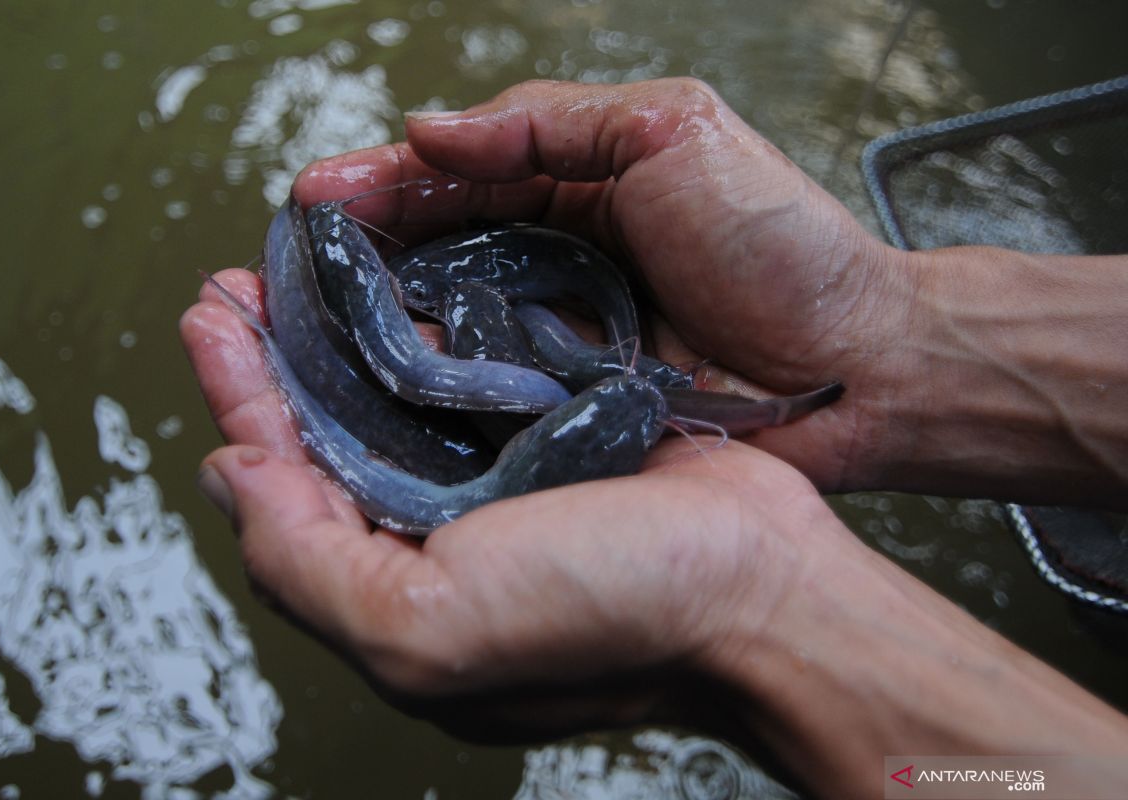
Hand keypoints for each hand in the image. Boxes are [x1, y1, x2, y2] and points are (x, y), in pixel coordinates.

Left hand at [181, 268, 849, 735]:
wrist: (762, 588)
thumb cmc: (609, 620)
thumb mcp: (427, 632)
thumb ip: (304, 564)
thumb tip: (229, 473)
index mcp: (391, 589)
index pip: (282, 484)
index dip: (240, 397)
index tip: (213, 318)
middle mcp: (435, 535)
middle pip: (333, 435)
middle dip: (282, 357)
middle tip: (247, 283)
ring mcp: (498, 482)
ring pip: (402, 398)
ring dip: (353, 332)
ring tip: (315, 265)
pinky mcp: (554, 435)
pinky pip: (477, 373)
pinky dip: (438, 329)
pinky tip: (412, 285)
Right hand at [294, 79, 915, 492]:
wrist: (856, 368)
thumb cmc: (780, 245)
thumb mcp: (675, 133)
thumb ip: (553, 120)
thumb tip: (431, 127)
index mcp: (570, 189)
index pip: (450, 179)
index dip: (375, 186)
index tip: (311, 201)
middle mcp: (548, 267)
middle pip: (426, 259)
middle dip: (349, 263)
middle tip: (274, 276)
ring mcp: (552, 345)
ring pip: (443, 333)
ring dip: (372, 331)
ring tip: (300, 335)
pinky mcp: (566, 414)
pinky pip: (484, 402)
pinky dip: (430, 396)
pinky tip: (380, 397)